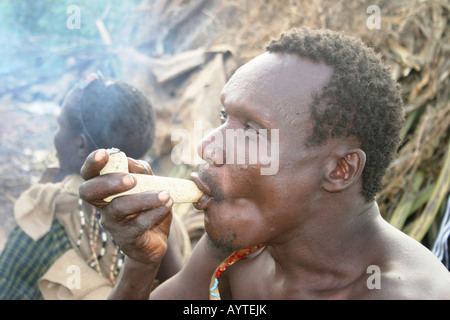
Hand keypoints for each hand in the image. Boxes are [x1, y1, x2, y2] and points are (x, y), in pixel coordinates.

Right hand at [79, 149, 172, 264]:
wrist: (156, 241)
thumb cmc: (148, 208)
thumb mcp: (148, 185)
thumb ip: (141, 171)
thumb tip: (132, 163)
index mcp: (104, 190)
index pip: (89, 175)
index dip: (92, 163)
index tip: (105, 153)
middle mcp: (103, 206)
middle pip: (89, 192)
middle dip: (109, 182)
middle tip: (131, 179)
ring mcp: (113, 224)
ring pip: (119, 208)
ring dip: (143, 198)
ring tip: (164, 194)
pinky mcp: (127, 239)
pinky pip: (139, 224)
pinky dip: (156, 212)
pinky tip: (168, 204)